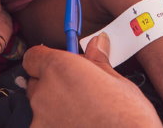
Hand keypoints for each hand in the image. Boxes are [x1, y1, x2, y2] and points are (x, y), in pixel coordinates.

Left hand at [23, 33, 162, 127]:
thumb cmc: (129, 117)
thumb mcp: (118, 82)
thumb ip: (98, 61)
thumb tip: (97, 43)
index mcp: (60, 68)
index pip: (33, 57)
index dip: (45, 59)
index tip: (60, 63)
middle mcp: (44, 93)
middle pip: (36, 82)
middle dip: (52, 84)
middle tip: (78, 90)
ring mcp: (41, 120)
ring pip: (41, 108)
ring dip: (55, 107)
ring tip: (83, 113)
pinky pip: (45, 125)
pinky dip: (57, 125)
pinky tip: (80, 125)